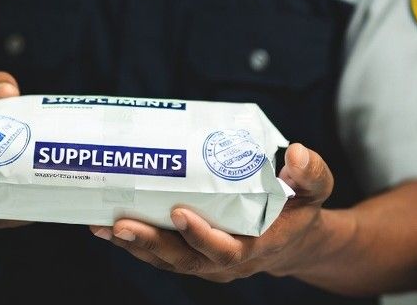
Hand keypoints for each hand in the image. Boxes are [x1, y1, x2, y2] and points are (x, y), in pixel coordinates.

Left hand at [89, 143, 332, 281]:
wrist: (293, 238)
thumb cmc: (299, 207)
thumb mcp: (314, 189)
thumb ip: (310, 173)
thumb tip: (296, 154)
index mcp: (256, 244)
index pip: (225, 250)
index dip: (201, 236)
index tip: (179, 212)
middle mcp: (226, 260)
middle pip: (184, 260)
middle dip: (151, 243)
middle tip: (121, 224)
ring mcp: (205, 261)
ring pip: (165, 259)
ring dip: (133, 244)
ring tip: (101, 225)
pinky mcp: (190, 254)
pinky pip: (159, 253)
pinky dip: (133, 242)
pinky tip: (105, 225)